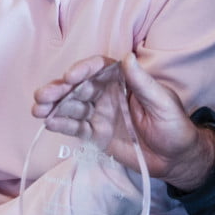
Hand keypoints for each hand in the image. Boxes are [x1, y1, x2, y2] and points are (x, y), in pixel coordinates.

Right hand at [33, 53, 214, 191]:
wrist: (176, 158)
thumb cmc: (174, 125)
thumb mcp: (162, 102)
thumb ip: (142, 82)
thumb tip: (127, 57)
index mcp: (123, 79)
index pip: (99, 69)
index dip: (83, 70)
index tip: (70, 76)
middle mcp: (108, 93)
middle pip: (79, 87)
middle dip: (60, 89)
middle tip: (43, 96)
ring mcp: (101, 113)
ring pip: (73, 106)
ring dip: (54, 106)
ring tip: (38, 109)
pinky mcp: (97, 133)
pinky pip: (77, 127)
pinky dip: (62, 125)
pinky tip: (49, 123)